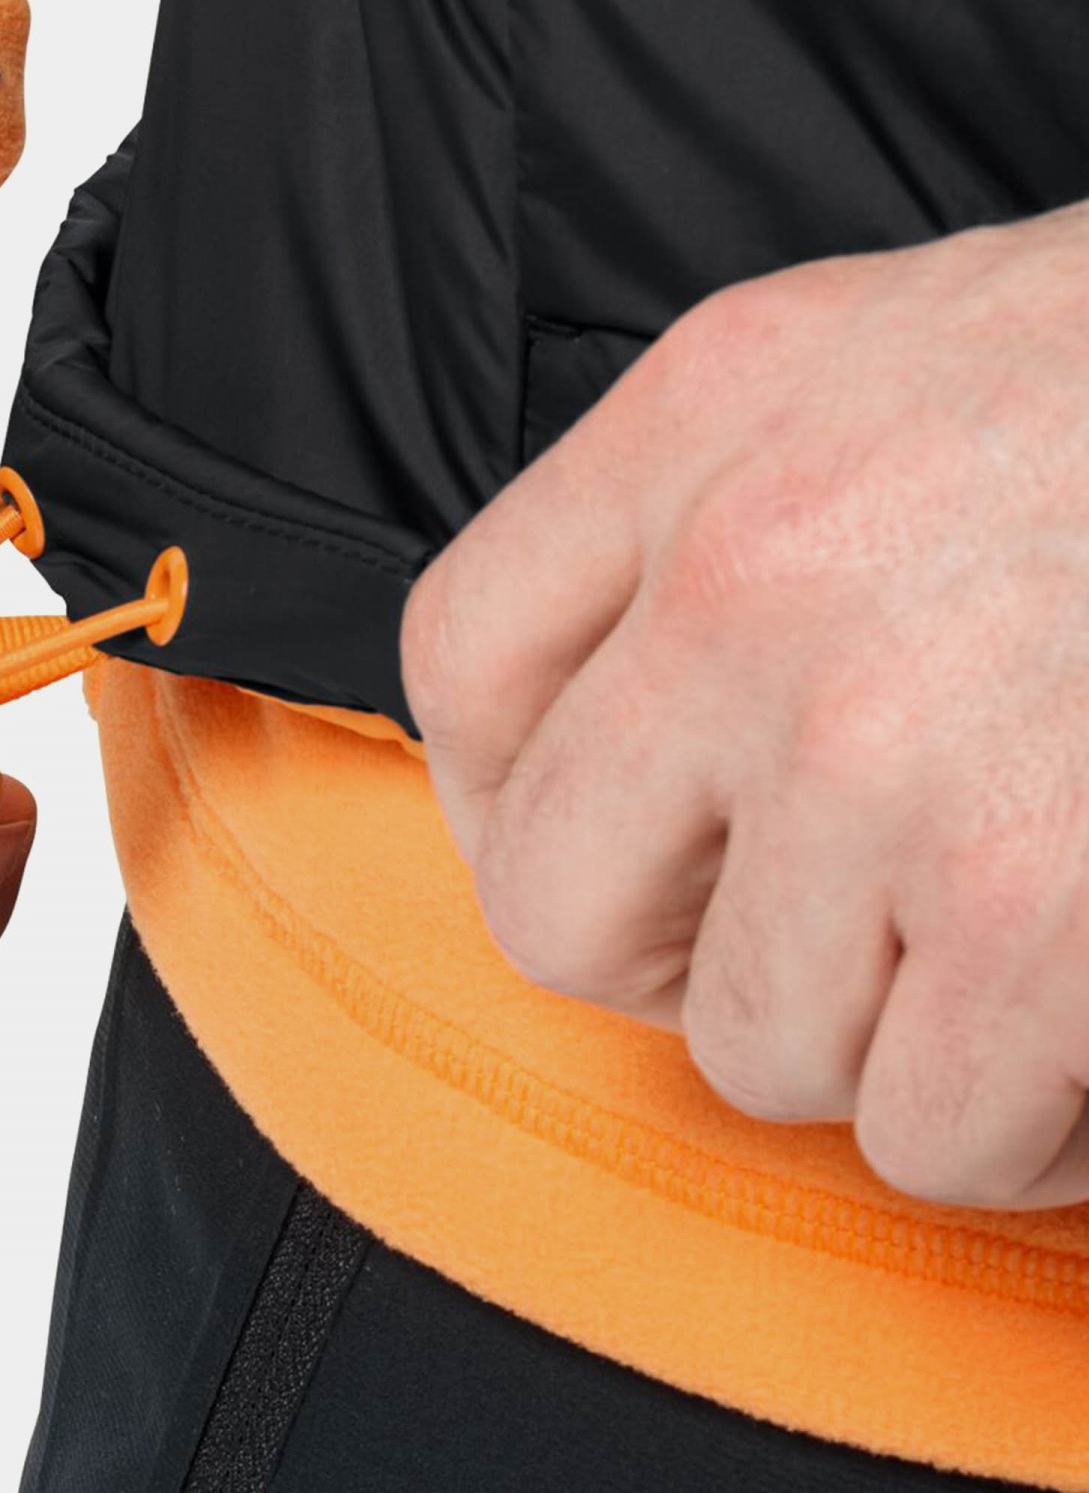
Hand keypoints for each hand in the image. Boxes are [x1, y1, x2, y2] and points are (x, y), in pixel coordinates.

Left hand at [401, 217, 1088, 1208]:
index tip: (639, 845)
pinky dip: (1027, 1122)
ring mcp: (896, 752)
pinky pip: (932, 1135)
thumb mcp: (917, 356)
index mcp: (715, 414)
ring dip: (890, 1040)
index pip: (460, 675)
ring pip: (758, 1052)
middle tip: (833, 935)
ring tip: (1028, 944)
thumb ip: (733, 513)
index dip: (525, 801)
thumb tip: (615, 747)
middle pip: (556, 910)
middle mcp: (762, 579)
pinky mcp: (1038, 907)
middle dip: (689, 959)